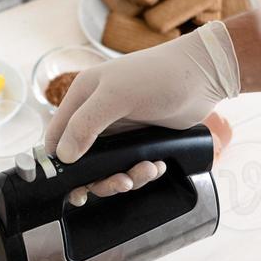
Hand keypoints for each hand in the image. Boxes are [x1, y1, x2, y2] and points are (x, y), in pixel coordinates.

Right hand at [44, 21, 239, 204]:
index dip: (59, 161)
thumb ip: (86, 124)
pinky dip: (142, 172)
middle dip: (100, 177)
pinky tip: (157, 165)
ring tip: (148, 170)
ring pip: (108, 168)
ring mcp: (119, 130)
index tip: (72, 184)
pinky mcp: (139, 140)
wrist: (203, 76)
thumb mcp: (116, 96)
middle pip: (83, 160)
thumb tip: (63, 156)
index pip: (57, 135)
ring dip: (126, 177)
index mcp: (83, 98)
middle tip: (121, 183)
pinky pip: (130, 166)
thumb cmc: (158, 76)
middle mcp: (97, 115)